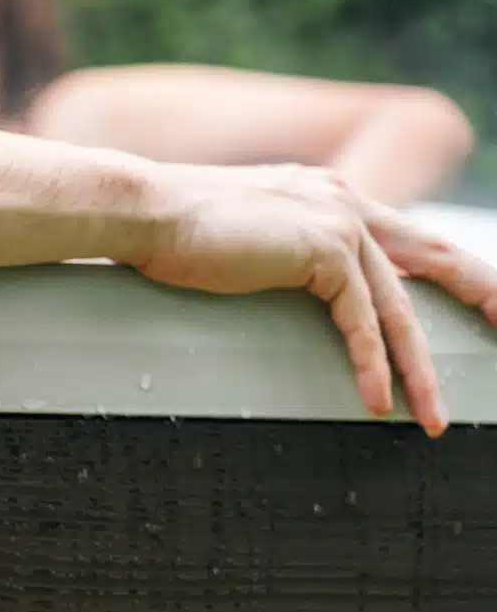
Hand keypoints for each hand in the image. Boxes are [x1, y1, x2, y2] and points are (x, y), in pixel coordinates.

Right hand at [134, 163, 496, 437]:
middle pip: (433, 258)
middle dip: (482, 298)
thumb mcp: (241, 234)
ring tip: (434, 417)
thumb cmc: (173, 228)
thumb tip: (274, 276)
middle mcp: (342, 201)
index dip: (445, 270)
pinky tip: (376, 401)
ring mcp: (337, 220)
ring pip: (399, 307)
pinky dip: (373, 364)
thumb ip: (275, 248)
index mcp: (326, 195)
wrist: (146, 209)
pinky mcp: (323, 248)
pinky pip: (363, 319)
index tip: (474, 300)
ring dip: (420, 369)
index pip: (402, 237)